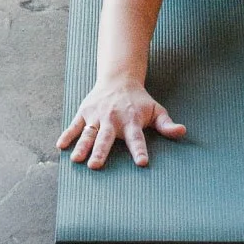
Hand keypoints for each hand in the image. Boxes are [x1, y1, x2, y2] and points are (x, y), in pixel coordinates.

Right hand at [57, 78, 185, 168]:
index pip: (137, 139)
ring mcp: (97, 116)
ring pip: (88, 133)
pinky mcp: (85, 112)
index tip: (141, 163)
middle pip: (106, 138)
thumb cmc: (139, 100)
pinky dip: (67, 134)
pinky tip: (60, 146)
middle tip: (95, 165)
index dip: (139, 150)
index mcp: (132, 121)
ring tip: (76, 159)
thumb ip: (167, 125)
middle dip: (100, 151)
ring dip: (82, 146)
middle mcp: (113, 119)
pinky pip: (74, 125)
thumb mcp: (155, 110)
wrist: (119, 78)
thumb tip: (183, 132)